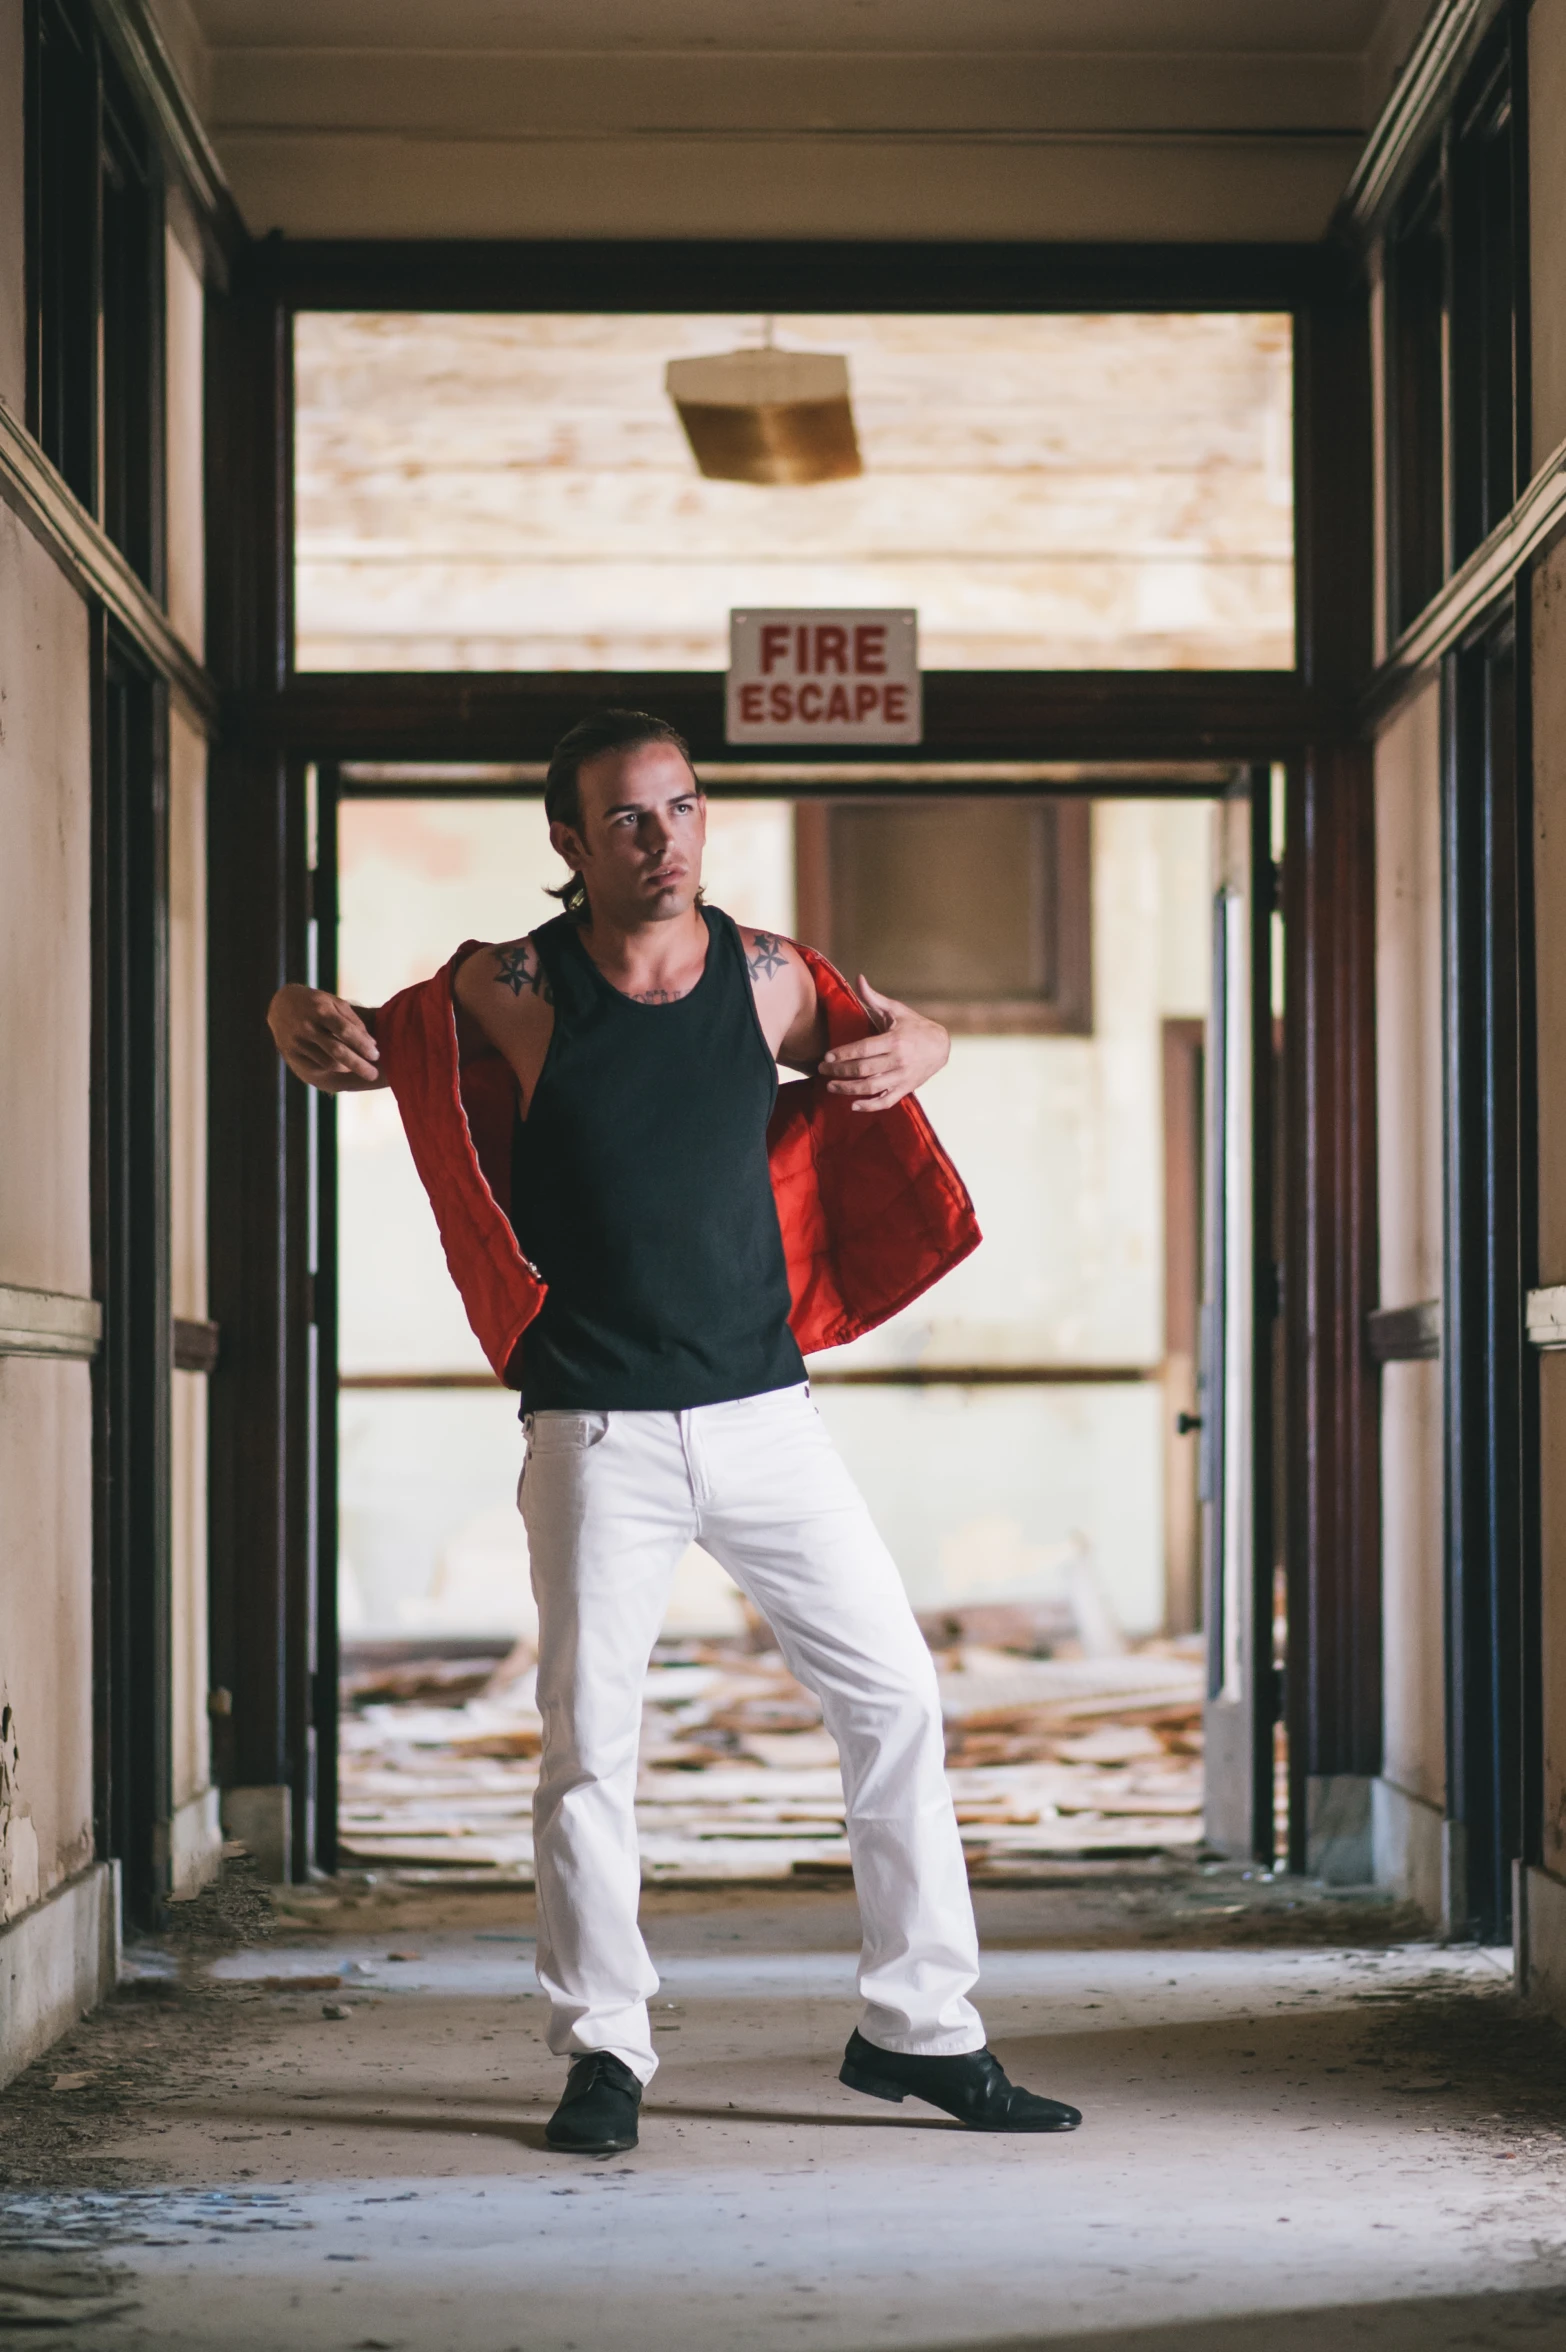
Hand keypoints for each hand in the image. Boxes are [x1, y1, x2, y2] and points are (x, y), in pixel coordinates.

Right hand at [267, 985, 382, 1091]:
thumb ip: (353, 1021)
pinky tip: (341, 1068)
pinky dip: (331, 1069)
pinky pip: (314, 1066)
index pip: (345, 1031)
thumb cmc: (316, 1003)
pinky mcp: (289, 1052)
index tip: (377, 1056)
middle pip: (337, 1051)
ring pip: (327, 1062)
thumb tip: (372, 1044)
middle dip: (358, 1065)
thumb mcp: (334, 1003)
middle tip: (374, 1074)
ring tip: (360, 1068)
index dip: (362, 1045)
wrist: (280, 1004)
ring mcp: (296, 1041)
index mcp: (320, 1010)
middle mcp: (307, 1026)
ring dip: (347, 1068)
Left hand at [819, 977, 948, 1110]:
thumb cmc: (915, 1026)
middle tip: (822, 1070)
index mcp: (894, 1040)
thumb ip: (874, 998)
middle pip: (863, 1069)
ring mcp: (902, 1077)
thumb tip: (859, 978)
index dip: (842, 1054)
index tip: (826, 1057)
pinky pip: (886, 1101)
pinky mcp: (905, 1088)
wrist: (941, 1046)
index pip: (863, 1049)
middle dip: (839, 1072)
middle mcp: (898, 1060)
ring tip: (830, 1086)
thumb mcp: (896, 1010)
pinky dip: (870, 1106)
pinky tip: (853, 1105)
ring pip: (871, 1087)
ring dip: (848, 1089)